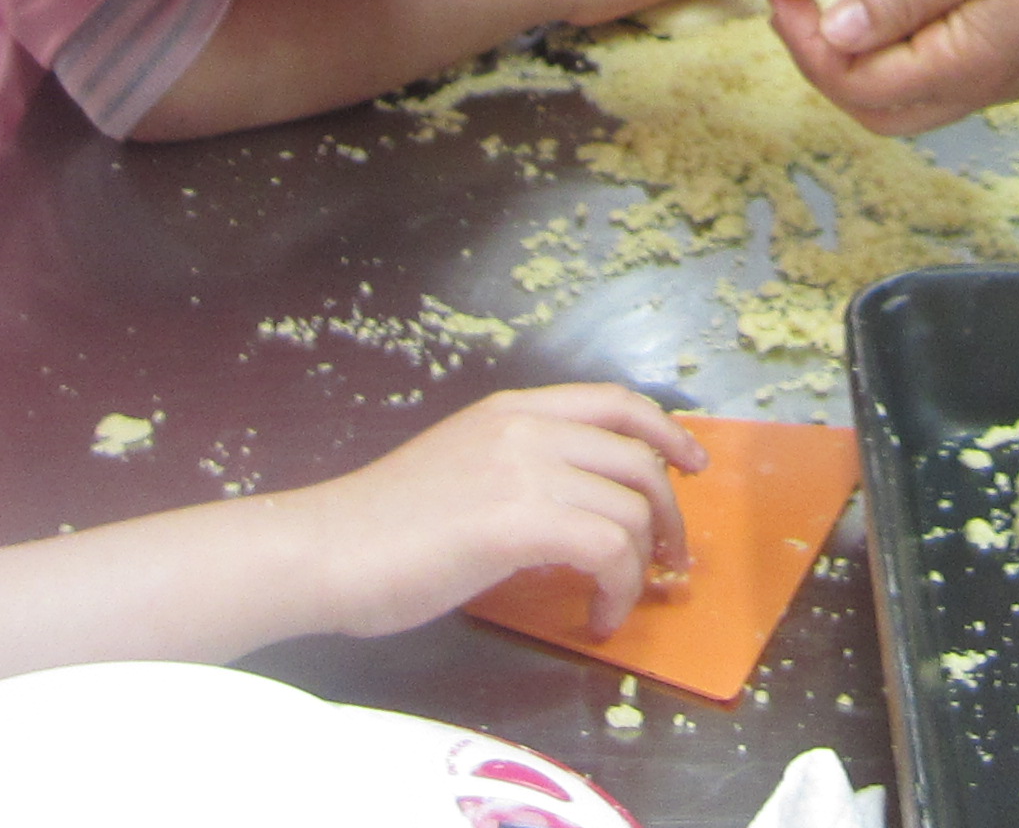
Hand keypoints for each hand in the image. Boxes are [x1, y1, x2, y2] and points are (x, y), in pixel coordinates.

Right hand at [275, 385, 702, 637]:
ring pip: (630, 507)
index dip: (666, 432)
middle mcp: (526, 427)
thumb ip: (518, 474)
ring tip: (619, 600)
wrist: (326, 550)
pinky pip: (609, 549)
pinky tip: (595, 616)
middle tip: (668, 561)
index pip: (614, 402)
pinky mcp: (520, 520)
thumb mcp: (460, 473)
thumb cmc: (380, 528)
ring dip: (641, 564)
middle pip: (637, 458)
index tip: (692, 467)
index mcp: (511, 411)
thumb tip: (575, 514)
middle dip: (668, 514)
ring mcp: (524, 469)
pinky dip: (618, 589)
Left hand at [769, 0, 1018, 133]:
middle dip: (822, 56)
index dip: (804, 41)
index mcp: (967, 67)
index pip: (854, 85)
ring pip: (905, 88)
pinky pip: (939, 63)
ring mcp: (1004, 72)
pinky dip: (899, 32)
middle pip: (873, 104)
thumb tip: (832, 32)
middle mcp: (982, 85)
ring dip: (859, 45)